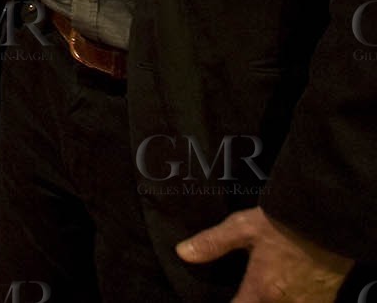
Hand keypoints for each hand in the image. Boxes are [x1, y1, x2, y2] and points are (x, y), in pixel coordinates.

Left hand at [177, 208, 353, 302]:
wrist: (329, 217)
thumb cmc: (284, 223)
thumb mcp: (243, 227)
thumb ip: (213, 243)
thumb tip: (182, 253)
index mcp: (262, 291)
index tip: (220, 298)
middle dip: (248, 302)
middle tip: (241, 292)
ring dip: (268, 301)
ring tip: (258, 292)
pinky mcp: (327, 299)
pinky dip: (291, 301)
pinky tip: (282, 290)